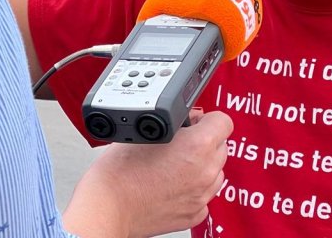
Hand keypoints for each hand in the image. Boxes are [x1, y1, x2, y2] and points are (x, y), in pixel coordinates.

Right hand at [63, 110, 232, 236]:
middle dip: (204, 141)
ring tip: (174, 163)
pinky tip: (172, 183)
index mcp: (197, 145)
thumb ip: (175, 122)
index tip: (194, 122)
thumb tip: (187, 119)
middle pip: (221, 146)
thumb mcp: (145, 129)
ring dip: (202, 164)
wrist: (107, 206)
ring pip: (216, 171)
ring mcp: (201, 195)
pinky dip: (194, 187)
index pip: (223, 121)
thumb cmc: (119, 171)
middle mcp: (205, 171)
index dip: (206, 118)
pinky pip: (205, 194)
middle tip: (179, 142)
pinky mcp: (194, 214)